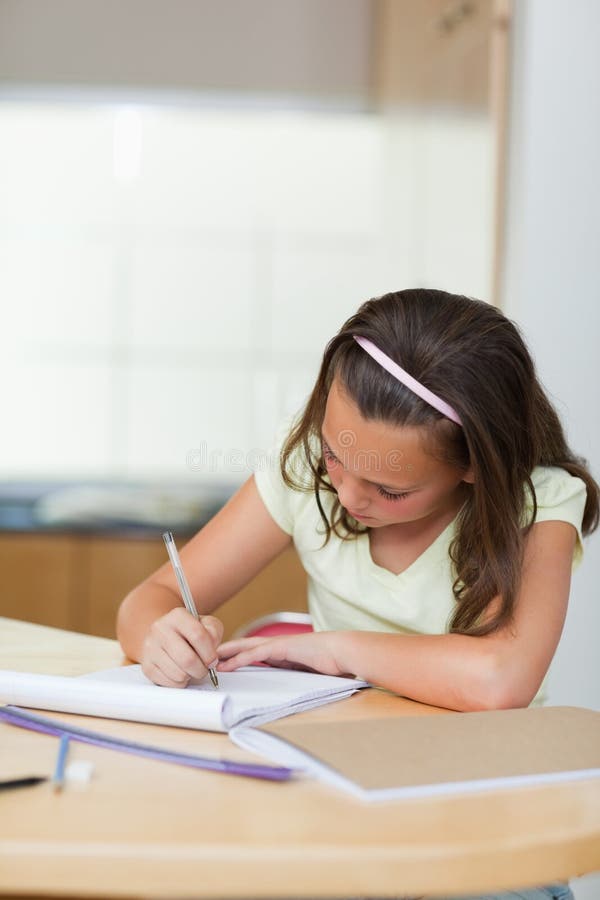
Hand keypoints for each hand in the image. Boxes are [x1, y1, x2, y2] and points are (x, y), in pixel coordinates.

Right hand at [141, 607, 223, 687]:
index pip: (198, 635)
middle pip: (188, 659)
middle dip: (202, 669)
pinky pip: (169, 683)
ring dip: (191, 676)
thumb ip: (214, 632)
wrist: (164, 637)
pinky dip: (180, 683)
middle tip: (204, 668)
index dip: (210, 652)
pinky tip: (181, 673)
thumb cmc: (190, 633)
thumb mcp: (206, 624)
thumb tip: (211, 649)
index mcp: (177, 616)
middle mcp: (160, 629)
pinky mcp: (146, 666)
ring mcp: (151, 648)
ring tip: (191, 669)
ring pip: (179, 674)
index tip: (213, 660)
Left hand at [217, 631, 353, 677]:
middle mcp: (278, 646)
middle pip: (246, 646)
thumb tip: (292, 686)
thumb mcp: (307, 672)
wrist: (343, 651)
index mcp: (284, 652)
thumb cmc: (331, 662)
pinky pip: (256, 654)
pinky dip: (240, 658)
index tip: (224, 662)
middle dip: (227, 651)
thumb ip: (296, 675)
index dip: (239, 655)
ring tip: (210, 659)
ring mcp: (279, 645)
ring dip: (227, 653)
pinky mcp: (281, 648)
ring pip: (246, 647)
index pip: (255, 652)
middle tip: (208, 656)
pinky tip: (227, 664)